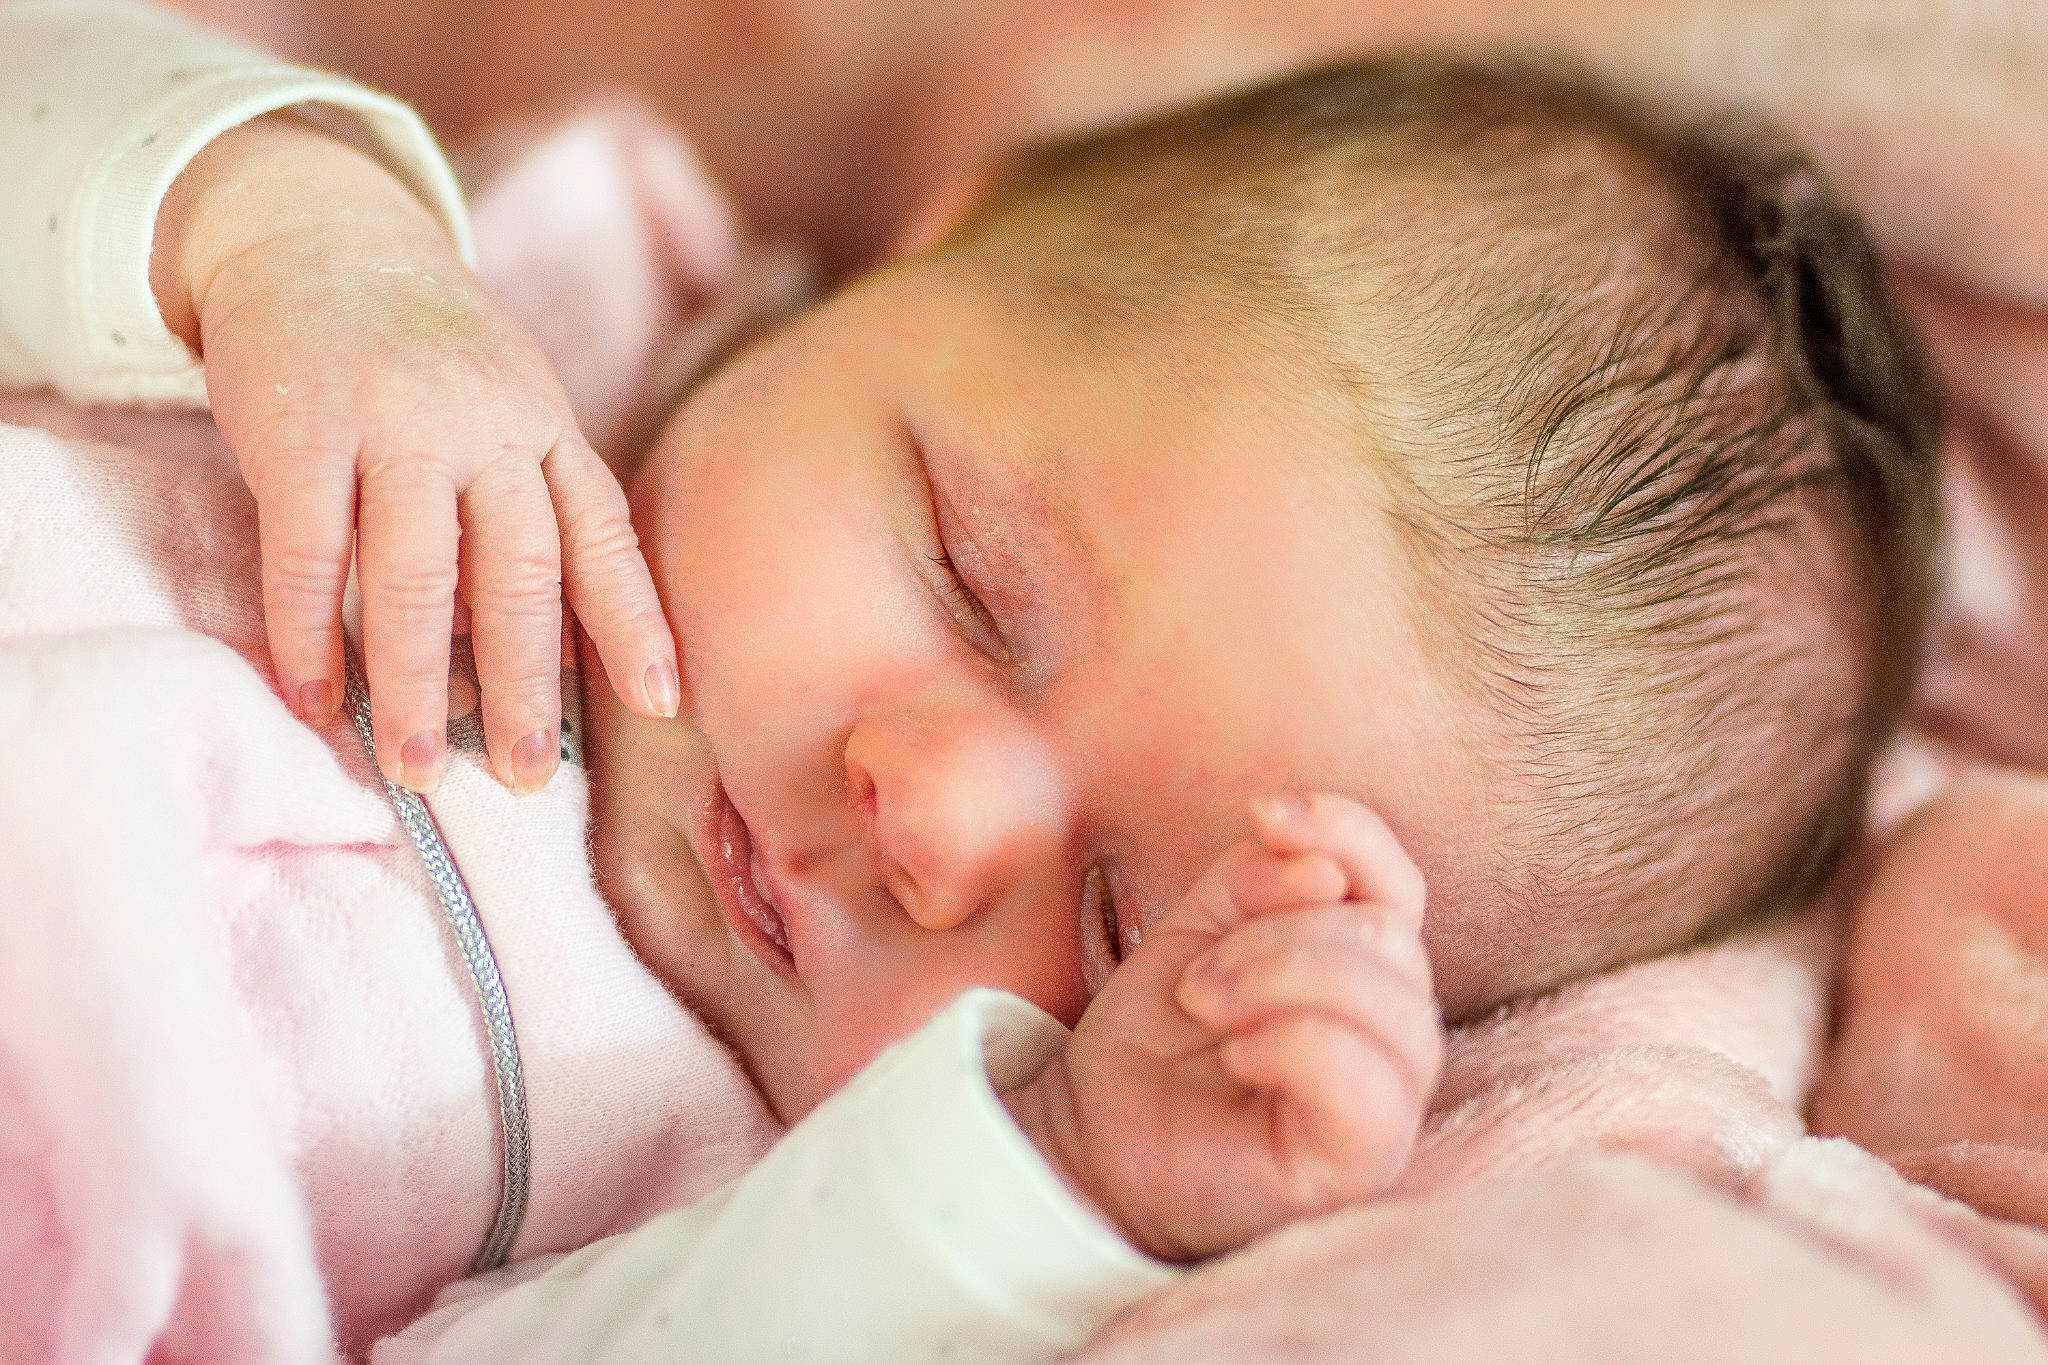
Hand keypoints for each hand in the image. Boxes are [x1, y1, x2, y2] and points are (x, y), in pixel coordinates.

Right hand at [152, 113, 678, 791]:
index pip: (605, 536)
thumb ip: (543, 514)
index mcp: (548, 428)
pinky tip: (313, 698)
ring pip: (417, 575)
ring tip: (415, 770)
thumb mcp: (516, 411)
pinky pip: (309, 551)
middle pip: (520, 573)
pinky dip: (310, 633)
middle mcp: (487, 427)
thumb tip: (569, 654)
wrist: (321, 234)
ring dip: (415, 683)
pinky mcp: (300, 427)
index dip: (636, 623)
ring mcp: (393, 424)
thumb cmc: (433, 357)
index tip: (663, 704)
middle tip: (525, 779)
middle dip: (526, 686)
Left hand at [1005, 793, 1442, 1261]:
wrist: (1098, 1129)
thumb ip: (1258, 878)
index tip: (1265, 814)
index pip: (1399, 885)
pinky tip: (1239, 1057)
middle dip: (1278, 934)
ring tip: (1207, 1006)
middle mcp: (1392, 1032)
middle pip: (1390, 940)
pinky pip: (1373, 1087)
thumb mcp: (1200, 928)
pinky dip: (1296, 1046)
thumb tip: (1323, 872)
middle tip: (1199, 979)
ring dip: (1279, 982)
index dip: (1348, 833)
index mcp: (1364, 968)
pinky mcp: (1364, 1161)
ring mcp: (1389, 1102)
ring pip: (1393, 1005)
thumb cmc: (1161, 1035)